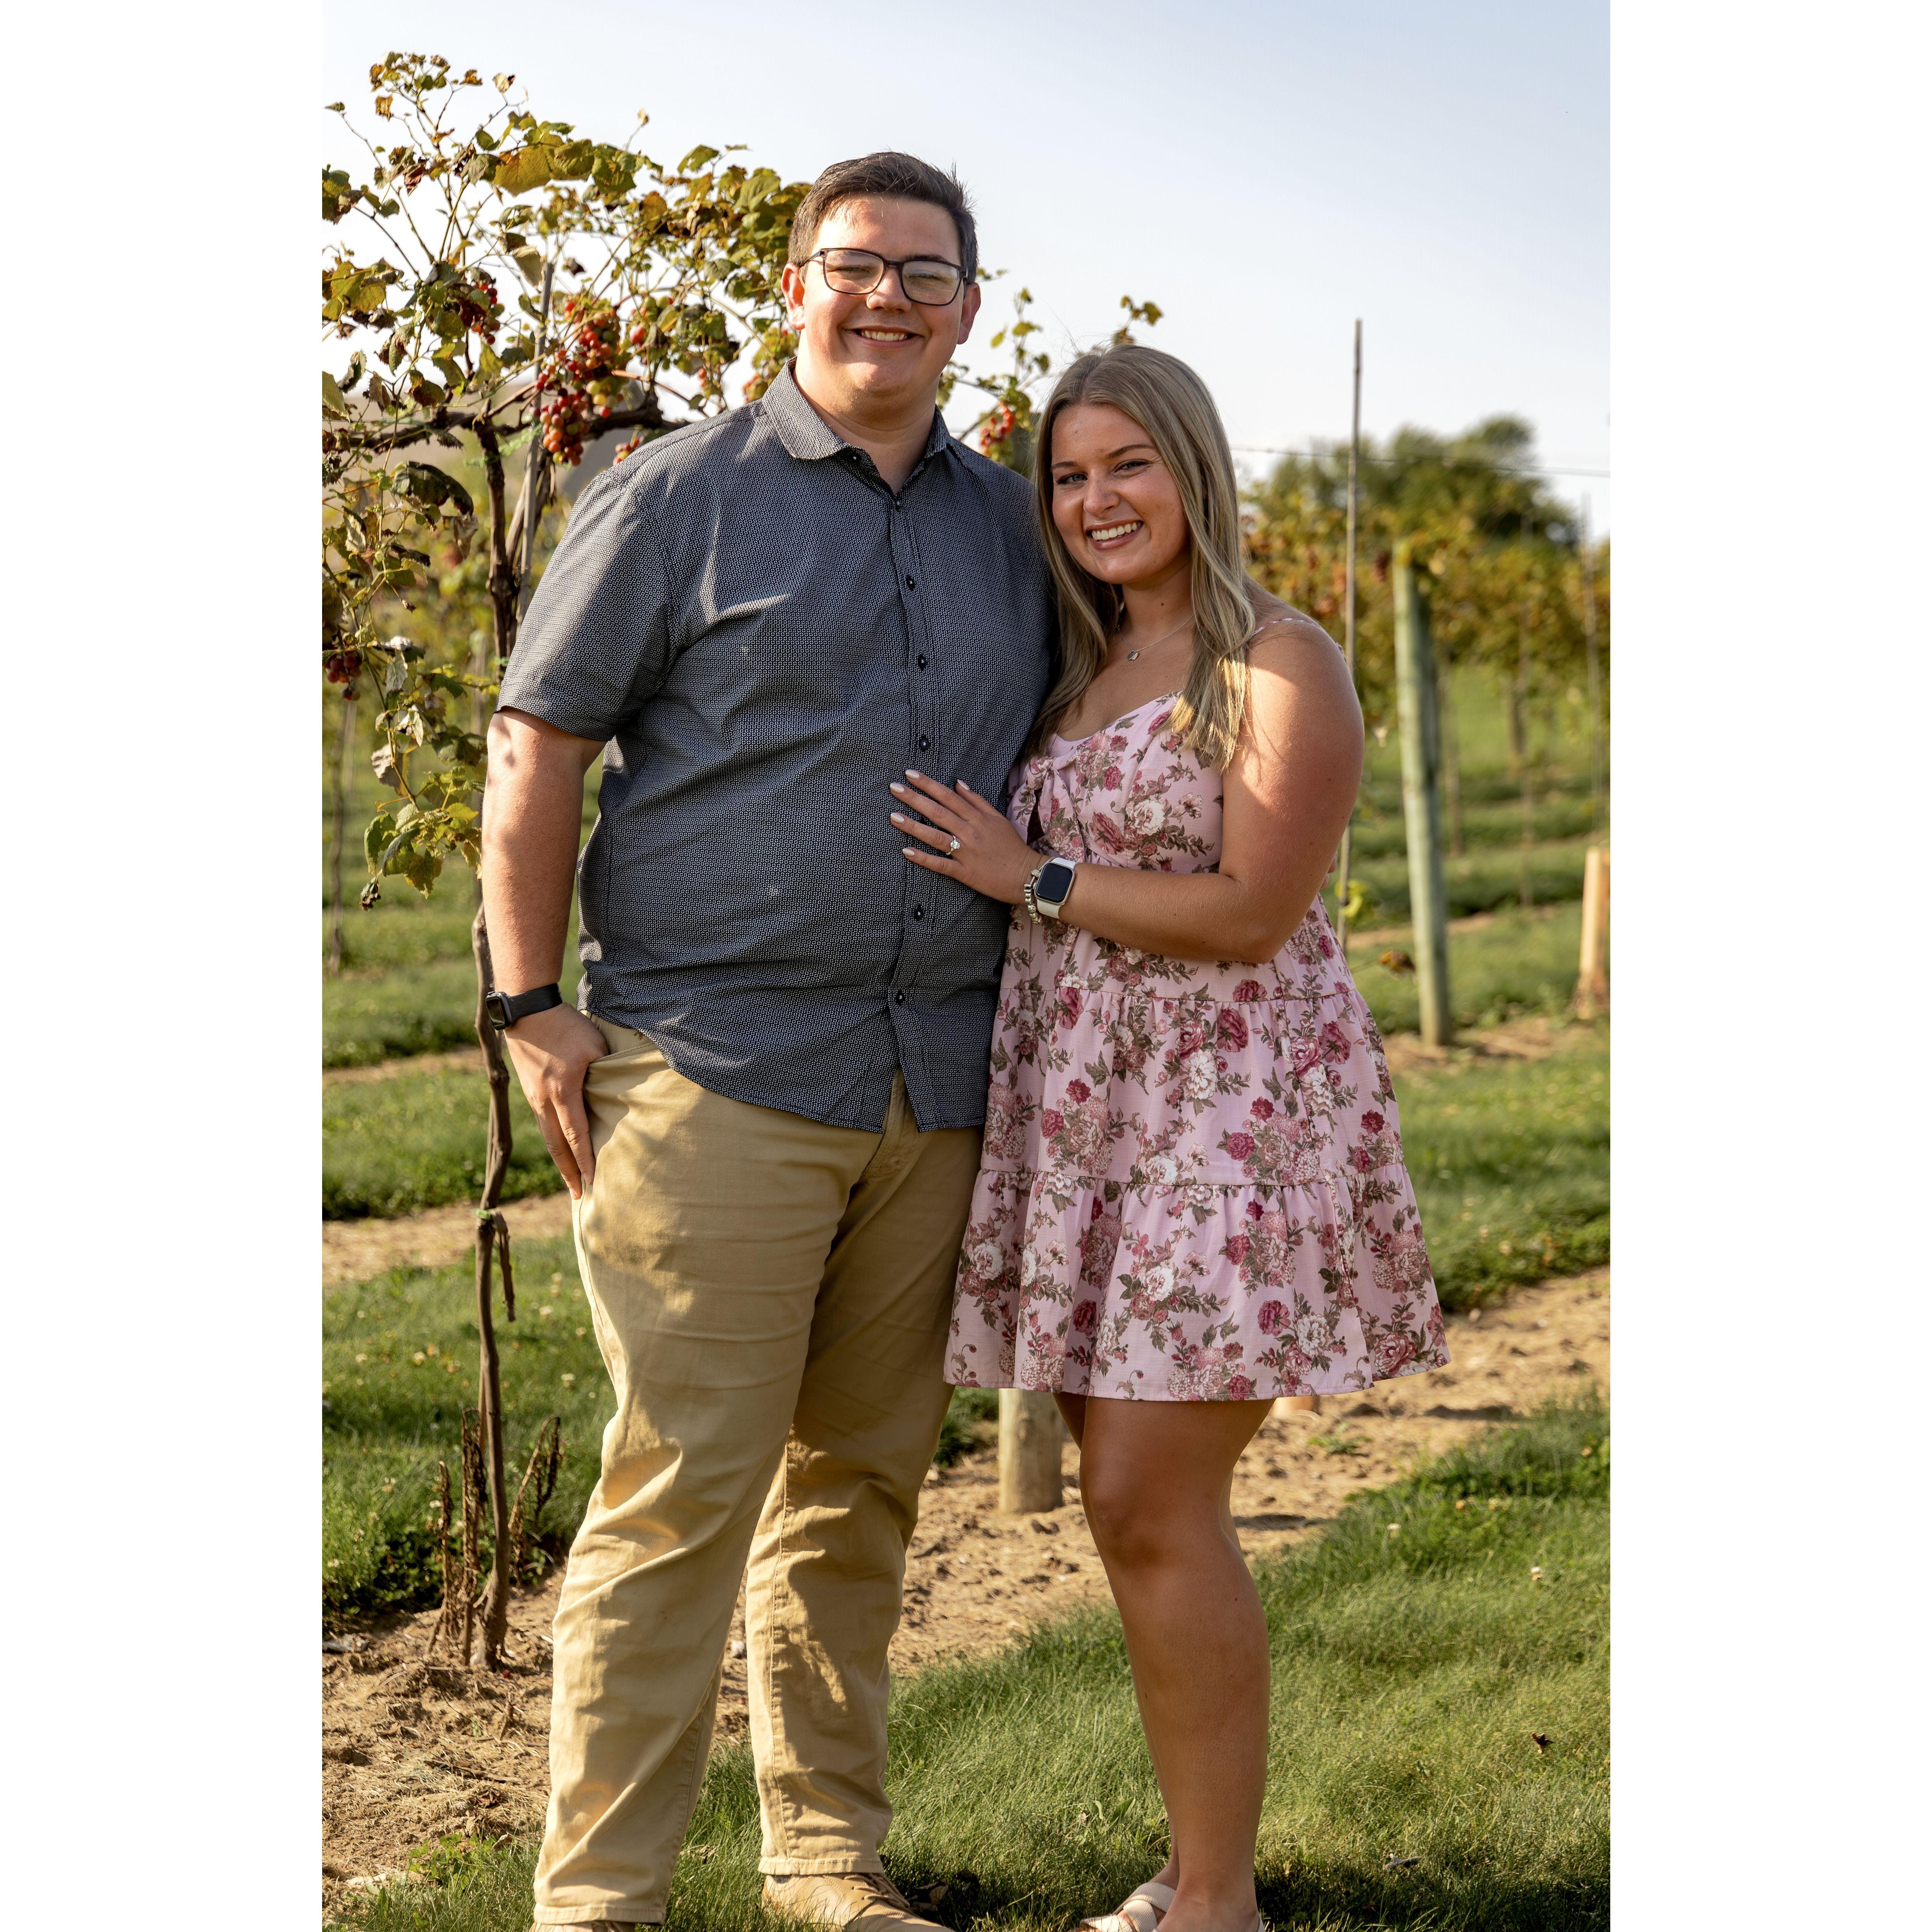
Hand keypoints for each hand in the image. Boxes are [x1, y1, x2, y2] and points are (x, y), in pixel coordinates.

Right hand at [499, 1002, 607, 1199]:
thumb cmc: (565, 1025)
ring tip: (570, 1181)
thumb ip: (606, 1071)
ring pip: (547, 1137)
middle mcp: (544, 1100)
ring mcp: (533, 1097)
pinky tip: (560, 1151)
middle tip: (580, 1197)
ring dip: (559, 1161)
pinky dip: (552, 1142)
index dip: (585, 1159)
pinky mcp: (529, 1092)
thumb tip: (617, 1092)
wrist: (526, 1011)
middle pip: (557, 1146)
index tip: (593, 1181)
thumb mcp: (593, 1045)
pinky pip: (543, 1124)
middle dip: (569, 1173)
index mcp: (562, 1091)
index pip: (576, 1134)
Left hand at [891, 769, 1038, 904]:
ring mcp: (966, 852)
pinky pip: (941, 864)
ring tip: (893, 816)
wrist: (1026, 874)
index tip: (910, 774)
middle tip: (894, 788)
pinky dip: (924, 858)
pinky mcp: (965, 872)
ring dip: (913, 826)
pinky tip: (906, 852)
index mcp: (977, 817)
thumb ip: (977, 801)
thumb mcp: (998, 818)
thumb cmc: (1012, 847)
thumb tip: (958, 783)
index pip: (948, 796)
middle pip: (938, 811)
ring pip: (935, 836)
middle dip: (914, 798)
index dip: (928, 784)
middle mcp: (970, 831)